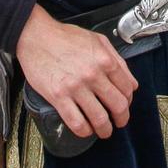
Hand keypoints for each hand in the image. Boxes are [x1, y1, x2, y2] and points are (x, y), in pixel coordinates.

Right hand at [15, 6, 136, 141]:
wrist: (36, 36)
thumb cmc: (65, 37)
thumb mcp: (98, 40)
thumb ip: (117, 60)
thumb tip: (131, 83)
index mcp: (105, 60)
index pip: (127, 89)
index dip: (128, 101)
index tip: (124, 105)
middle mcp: (93, 74)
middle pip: (118, 106)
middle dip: (122, 119)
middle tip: (119, 122)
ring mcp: (76, 87)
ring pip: (100, 119)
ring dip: (105, 130)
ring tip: (104, 131)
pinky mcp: (59, 97)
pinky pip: (77, 122)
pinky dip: (85, 131)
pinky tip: (85, 129)